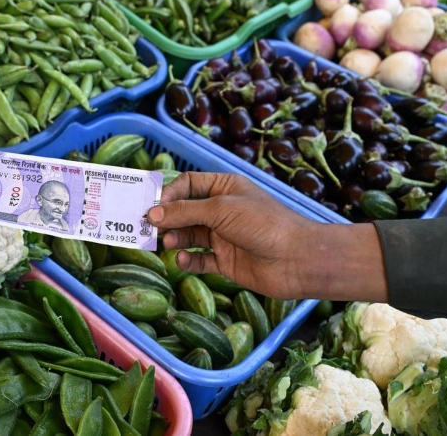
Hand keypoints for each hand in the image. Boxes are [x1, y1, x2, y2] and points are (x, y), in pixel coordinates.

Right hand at [147, 172, 314, 299]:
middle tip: (150, 228)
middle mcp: (222, 210)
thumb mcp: (220, 210)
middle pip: (185, 211)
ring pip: (189, 235)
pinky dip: (188, 260)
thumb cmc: (262, 223)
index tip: (153, 207)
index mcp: (224, 188)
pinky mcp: (225, 261)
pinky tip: (183, 260)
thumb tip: (153, 213)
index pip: (188, 184)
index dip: (169, 194)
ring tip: (170, 244)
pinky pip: (199, 259)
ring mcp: (223, 236)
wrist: (295, 259)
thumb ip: (185, 211)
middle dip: (167, 219)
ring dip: (176, 239)